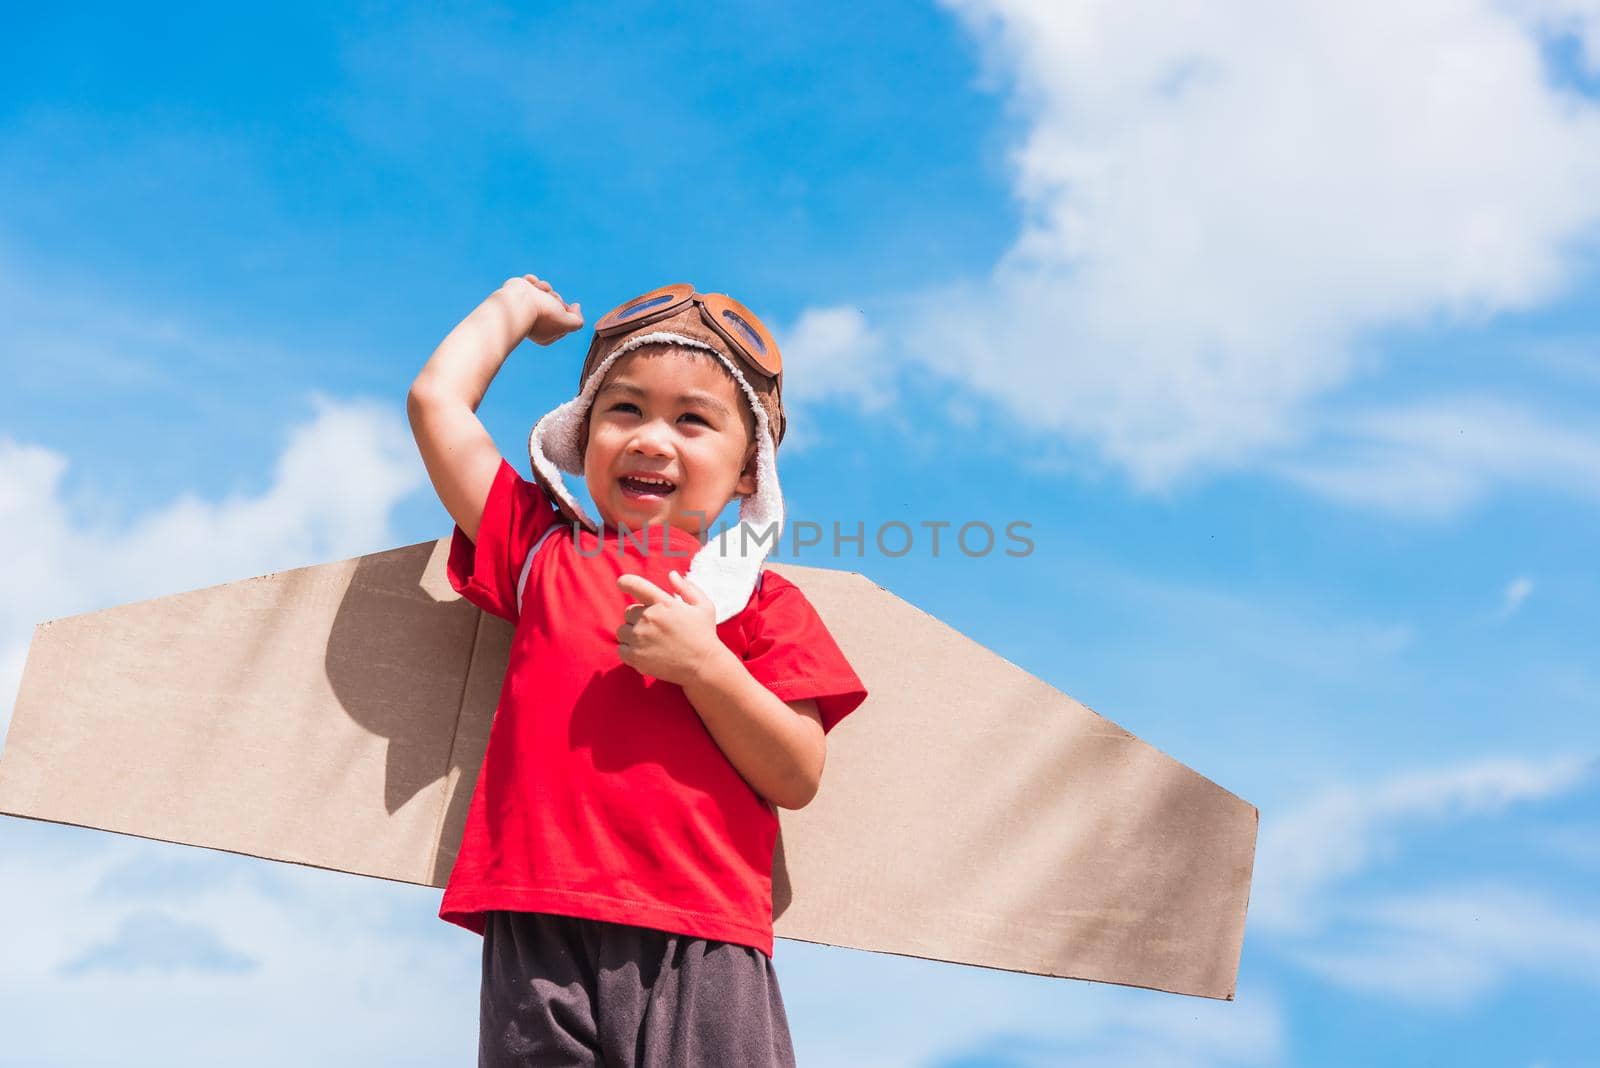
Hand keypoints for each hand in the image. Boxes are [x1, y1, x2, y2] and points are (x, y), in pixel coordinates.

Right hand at [501, 273, 583, 344]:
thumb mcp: (567, 323)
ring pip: (546, 291)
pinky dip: (532, 281)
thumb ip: (577, 320)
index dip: (566, 311)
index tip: (562, 310)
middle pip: (556, 303)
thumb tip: (576, 307)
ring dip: (545, 287)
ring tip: (537, 290)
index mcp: (546, 333)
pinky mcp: (519, 294)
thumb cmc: (543, 314)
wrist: (519, 301)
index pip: (564, 320)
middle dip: (555, 298)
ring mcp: (527, 307)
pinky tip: (530, 285)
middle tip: (547, 301)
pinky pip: (532, 282)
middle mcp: (536, 321)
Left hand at [615, 570, 724, 685]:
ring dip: (632, 634)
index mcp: (663, 603)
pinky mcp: (635, 656)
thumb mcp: (704, 606)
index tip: (621, 583)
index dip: (625, 582)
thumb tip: (672, 574)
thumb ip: (687, 588)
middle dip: (638, 618)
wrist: (703, 666)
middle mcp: (648, 618)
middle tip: (654, 628)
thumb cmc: (704, 634)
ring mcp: (640, 638)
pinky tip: (644, 653)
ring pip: (623, 631)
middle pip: (628, 612)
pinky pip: (621, 649)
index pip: (635, 585)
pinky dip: (629, 651)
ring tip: (650, 642)